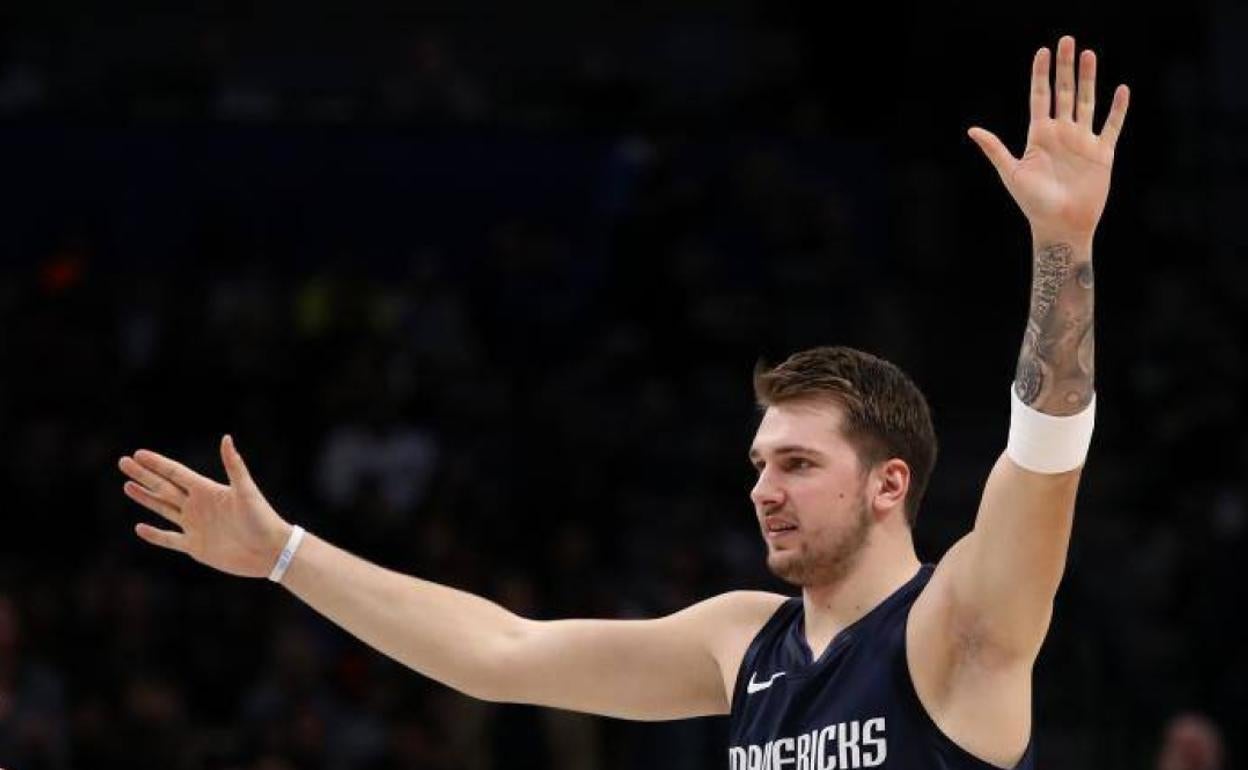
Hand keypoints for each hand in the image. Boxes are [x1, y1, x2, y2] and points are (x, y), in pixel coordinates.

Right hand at [119, 435, 291, 577]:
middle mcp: (198, 506)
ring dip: (145, 498)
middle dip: (144, 475)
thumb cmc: (262, 518)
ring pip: (163, 509)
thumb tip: (226, 438)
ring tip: (127, 486)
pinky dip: (155, 535)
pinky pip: (170, 540)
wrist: (271, 551)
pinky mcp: (196, 547)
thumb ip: (234, 466)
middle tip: (123, 462)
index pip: (175, 473)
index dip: (157, 464)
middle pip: (164, 487)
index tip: (138, 453)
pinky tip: (139, 527)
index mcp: (207, 490)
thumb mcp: (246, 491)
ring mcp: (195, 526)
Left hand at [968, 35, 1129, 240]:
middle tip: (1068, 40)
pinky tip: (1121, 89)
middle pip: (1064, 92)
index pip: (1040, 97)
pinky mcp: (1102, 153)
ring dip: (1089, 79)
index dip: (1041, 74)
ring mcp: (1082, 141)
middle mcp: (1061, 134)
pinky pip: (1111, 126)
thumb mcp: (1012, 173)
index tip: (1043, 51)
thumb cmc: (1033, 203)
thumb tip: (973, 130)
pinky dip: (1117, 109)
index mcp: (1039, 136)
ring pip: (1087, 102)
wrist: (1060, 225)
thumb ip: (995, 149)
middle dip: (1065, 67)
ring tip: (1089, 54)